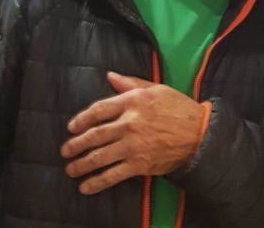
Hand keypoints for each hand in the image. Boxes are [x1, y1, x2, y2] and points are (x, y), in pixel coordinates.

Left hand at [60, 71, 204, 194]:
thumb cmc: (177, 107)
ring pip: (100, 156)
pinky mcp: (139, 164)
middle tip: (65, 150)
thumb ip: (130, 83)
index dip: (82, 119)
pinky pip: (113, 175)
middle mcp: (129, 123)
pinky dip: (97, 182)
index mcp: (132, 101)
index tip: (71, 127)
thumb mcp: (155, 89)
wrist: (198, 133)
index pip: (99, 109)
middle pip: (95, 134)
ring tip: (70, 169)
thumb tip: (110, 76)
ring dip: (81, 164)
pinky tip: (85, 187)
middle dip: (76, 144)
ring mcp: (133, 145)